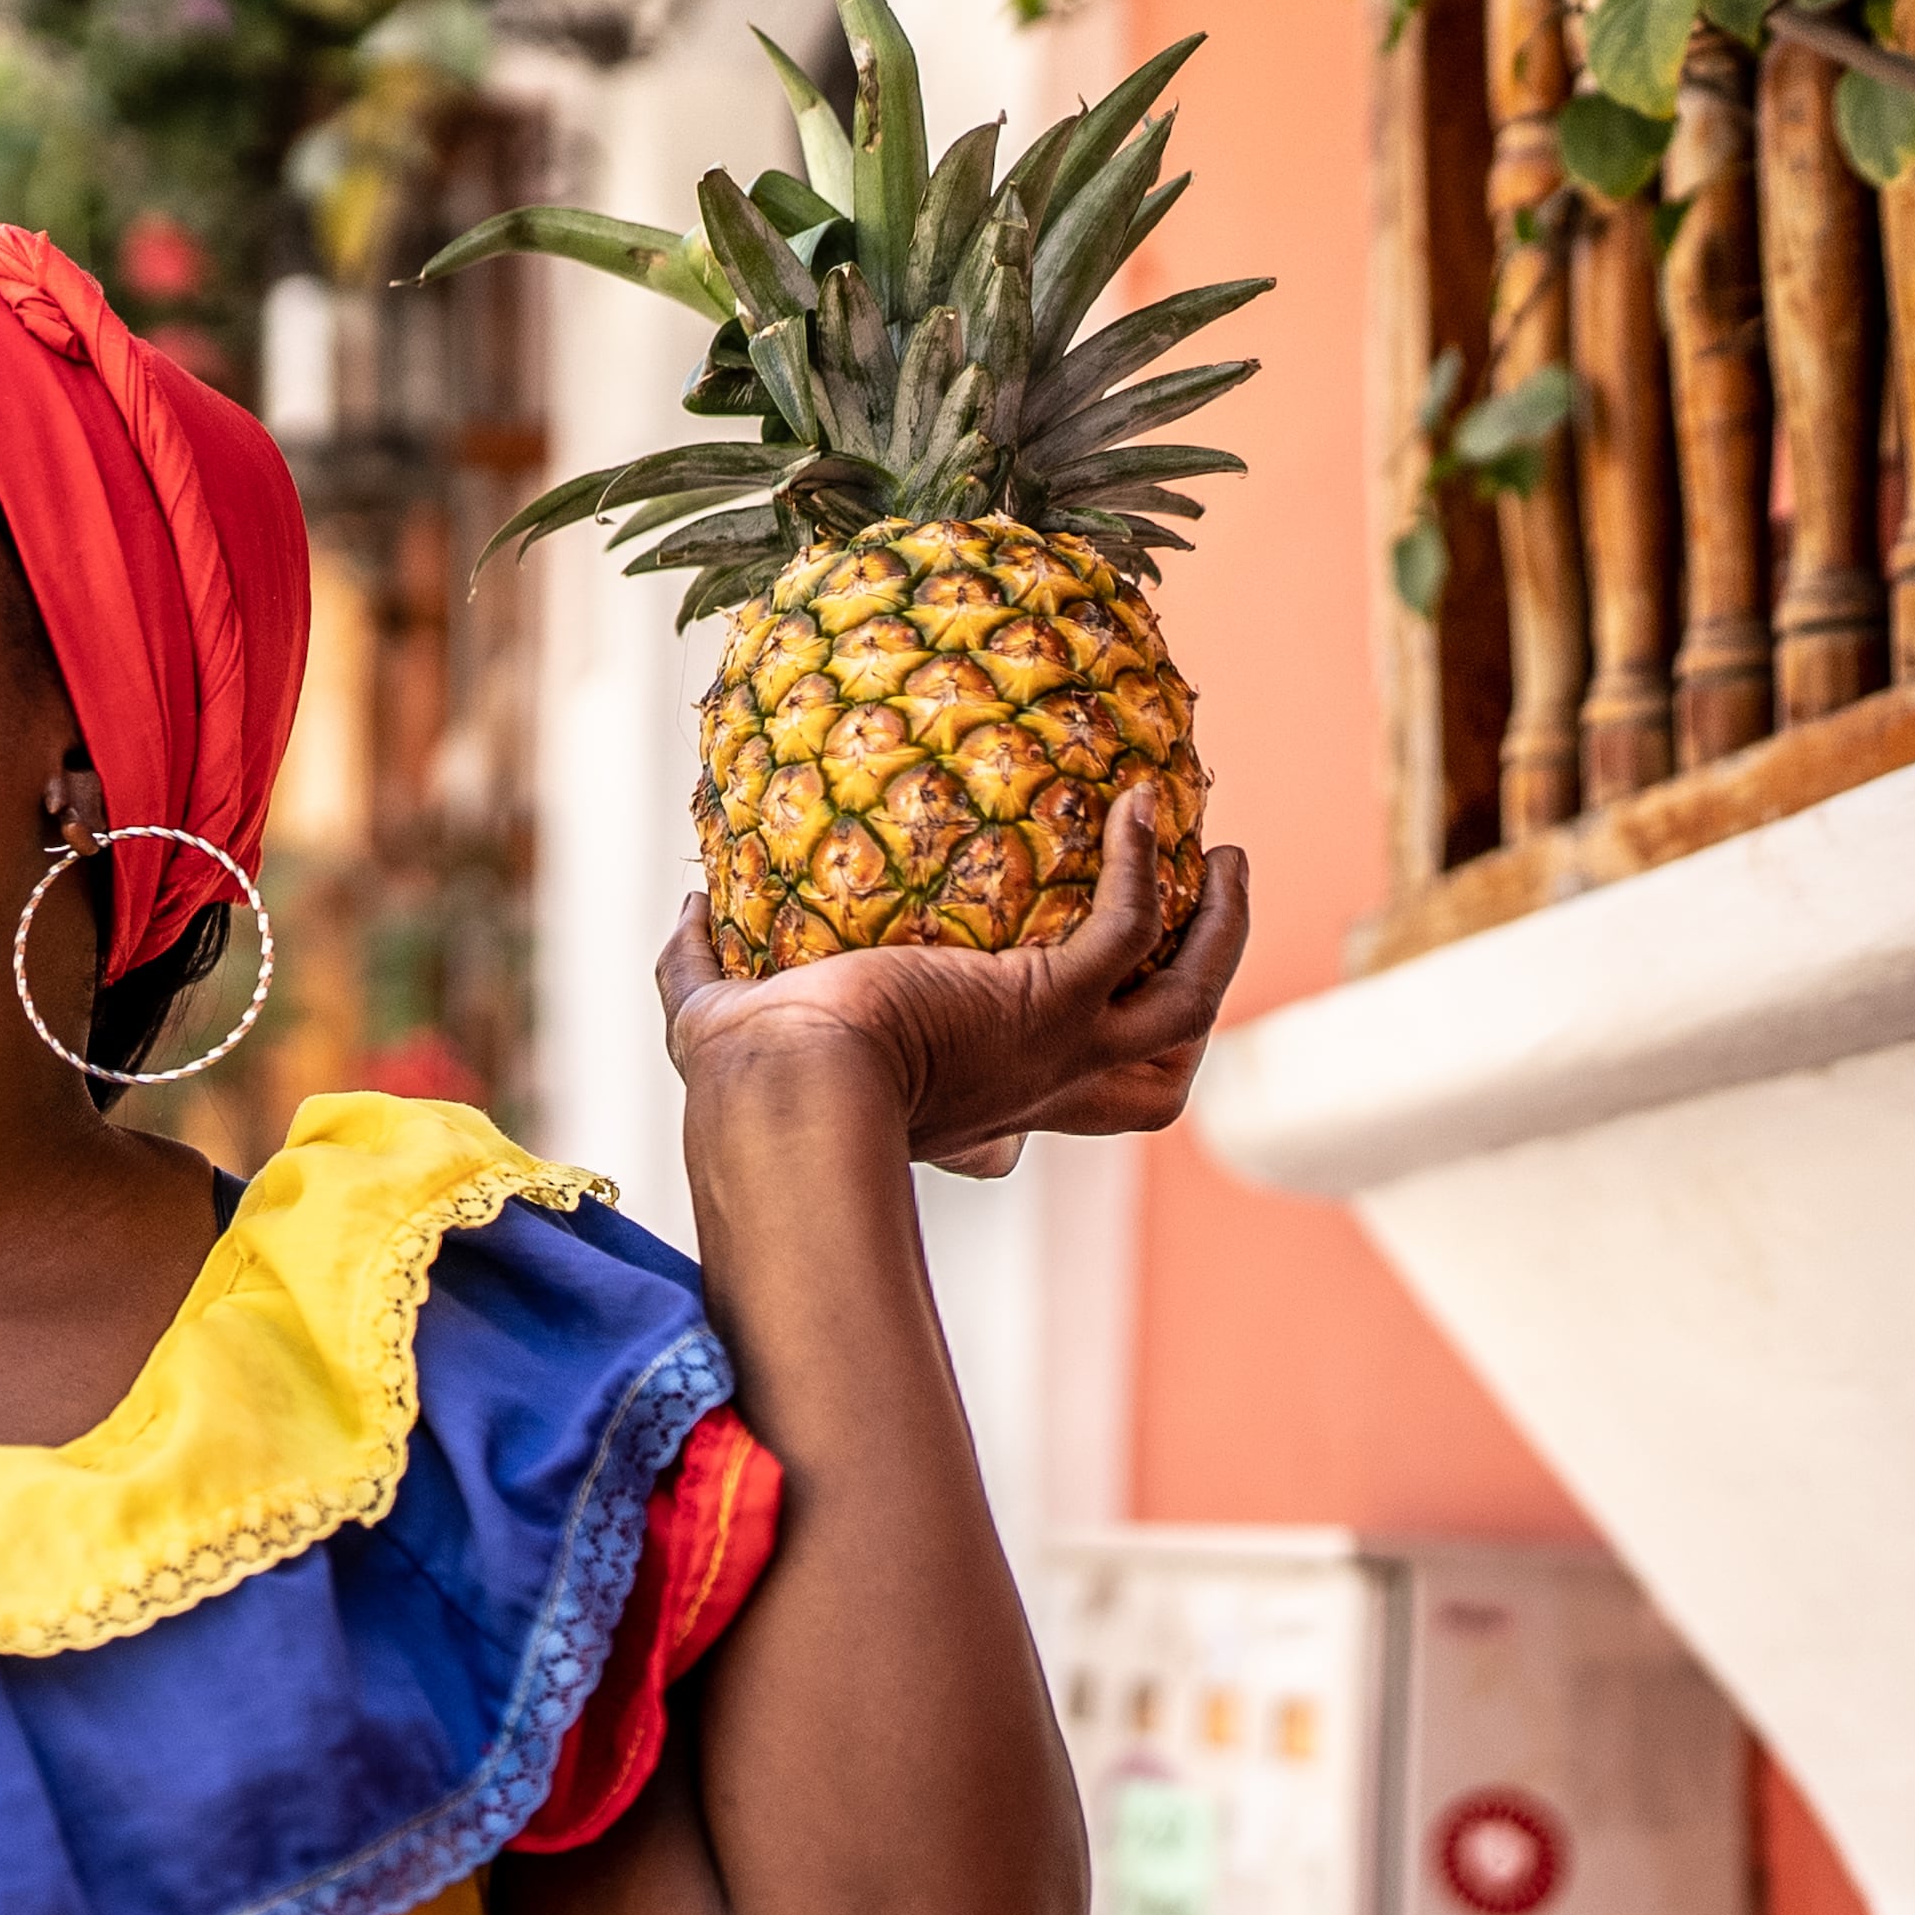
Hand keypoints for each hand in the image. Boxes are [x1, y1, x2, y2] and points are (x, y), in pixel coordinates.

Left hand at [657, 789, 1250, 1171]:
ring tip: (1224, 856)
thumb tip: (690, 905)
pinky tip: (1138, 799)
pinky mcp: (1052, 1005)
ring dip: (1220, 936)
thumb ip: (699, 965)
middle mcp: (1028, 1087)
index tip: (1054, 1032)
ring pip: (1188, 1009)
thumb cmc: (747, 1074)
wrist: (784, 1089)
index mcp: (967, 1101)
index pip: (1038, 1114)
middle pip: (1156, 1079)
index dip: (1062, 1084)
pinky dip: (1145, 865)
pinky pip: (1131, 927)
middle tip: (1200, 930)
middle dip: (1190, 1012)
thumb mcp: (719, 1019)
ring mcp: (1055, 1053)